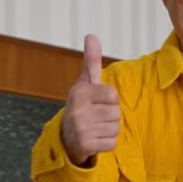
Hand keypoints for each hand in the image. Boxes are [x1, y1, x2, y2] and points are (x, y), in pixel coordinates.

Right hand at [61, 34, 120, 165]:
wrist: (66, 137)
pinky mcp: (85, 145)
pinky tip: (95, 140)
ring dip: (109, 130)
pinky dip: (106, 144)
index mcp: (80, 92)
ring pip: (115, 129)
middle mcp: (78, 109)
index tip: (97, 103)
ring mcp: (81, 128)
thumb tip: (91, 36)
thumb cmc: (81, 106)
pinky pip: (111, 143)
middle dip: (110, 116)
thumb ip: (91, 61)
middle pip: (116, 113)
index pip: (113, 96)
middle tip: (96, 118)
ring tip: (96, 128)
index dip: (110, 100)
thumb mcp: (85, 83)